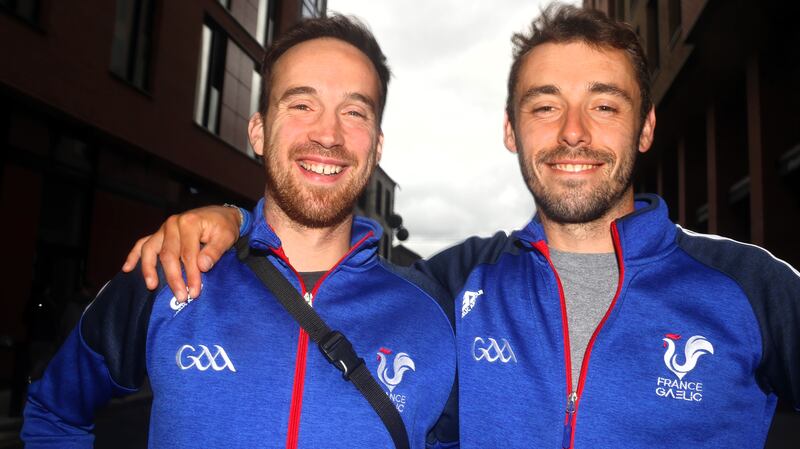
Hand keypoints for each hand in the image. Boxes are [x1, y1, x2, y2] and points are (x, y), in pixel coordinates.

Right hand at [121, 206, 241, 300]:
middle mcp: (173, 224)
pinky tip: (127, 269)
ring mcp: (163, 228)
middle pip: (168, 255)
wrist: (221, 215)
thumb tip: (202, 267)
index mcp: (189, 223)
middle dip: (174, 278)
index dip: (191, 275)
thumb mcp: (226, 237)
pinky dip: (133, 256)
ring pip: (150, 250)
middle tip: (181, 297)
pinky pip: (142, 244)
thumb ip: (215, 251)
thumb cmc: (224, 227)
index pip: (188, 254)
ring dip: (149, 269)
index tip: (195, 292)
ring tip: (151, 286)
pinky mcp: (159, 234)